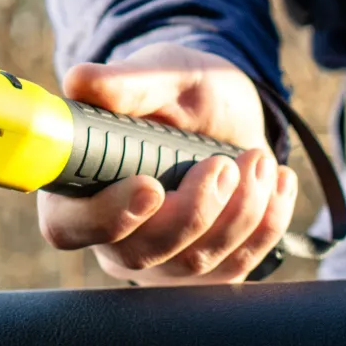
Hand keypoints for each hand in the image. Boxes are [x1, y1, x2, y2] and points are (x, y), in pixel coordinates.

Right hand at [37, 43, 297, 284]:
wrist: (227, 113)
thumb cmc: (180, 91)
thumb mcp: (160, 75)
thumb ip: (123, 83)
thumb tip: (78, 81)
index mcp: (77, 188)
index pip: (69, 224)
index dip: (107, 215)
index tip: (151, 186)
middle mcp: (110, 234)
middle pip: (139, 253)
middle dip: (193, 211)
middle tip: (222, 165)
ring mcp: (158, 260)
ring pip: (193, 262)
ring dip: (238, 211)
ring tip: (256, 159)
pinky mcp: (203, 271)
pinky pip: (236, 265)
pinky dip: (265, 223)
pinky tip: (276, 182)